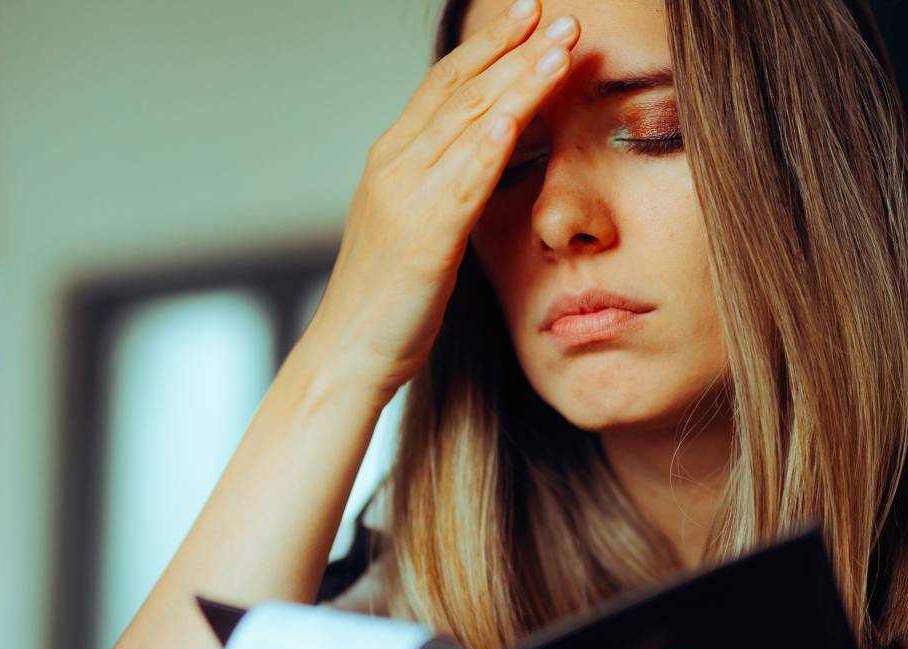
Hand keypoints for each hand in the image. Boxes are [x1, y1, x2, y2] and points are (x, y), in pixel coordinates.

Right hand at [297, 0, 580, 399]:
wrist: (348, 355)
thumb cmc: (388, 300)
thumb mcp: (420, 226)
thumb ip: (448, 185)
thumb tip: (491, 152)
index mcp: (392, 160)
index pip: (446, 86)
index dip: (489, 47)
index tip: (530, 16)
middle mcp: (394, 167)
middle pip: (461, 92)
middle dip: (513, 49)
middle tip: (558, 13)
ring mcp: (406, 200)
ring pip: (469, 125)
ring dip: (517, 81)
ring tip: (559, 46)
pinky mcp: (423, 240)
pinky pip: (461, 182)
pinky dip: (489, 144)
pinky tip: (516, 115)